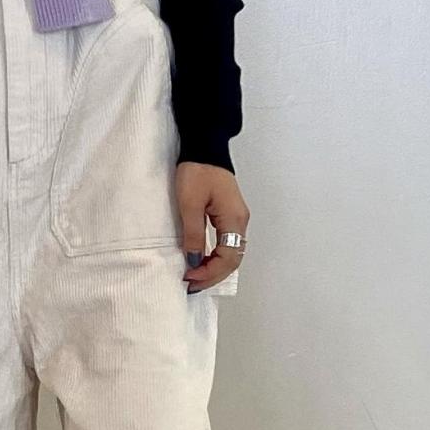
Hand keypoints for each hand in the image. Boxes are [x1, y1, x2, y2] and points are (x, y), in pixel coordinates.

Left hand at [177, 161, 248, 292]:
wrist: (204, 146)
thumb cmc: (197, 170)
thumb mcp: (189, 204)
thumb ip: (193, 234)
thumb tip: (194, 261)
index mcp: (234, 219)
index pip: (228, 258)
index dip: (209, 272)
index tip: (189, 277)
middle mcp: (240, 221)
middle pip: (233, 259)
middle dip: (213, 275)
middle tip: (191, 284)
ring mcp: (236, 218)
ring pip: (231, 253)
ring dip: (214, 267)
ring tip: (194, 276)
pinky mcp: (229, 214)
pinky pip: (227, 243)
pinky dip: (215, 256)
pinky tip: (201, 260)